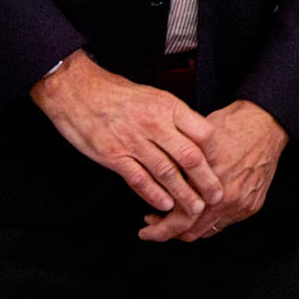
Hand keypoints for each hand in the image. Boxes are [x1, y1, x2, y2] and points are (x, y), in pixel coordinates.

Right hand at [30, 49, 221, 215]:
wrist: (78, 91)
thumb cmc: (118, 93)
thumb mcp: (154, 96)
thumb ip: (174, 116)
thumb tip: (196, 136)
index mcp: (168, 107)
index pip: (203, 132)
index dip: (214, 153)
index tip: (220, 166)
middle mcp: (154, 124)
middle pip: (189, 156)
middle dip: (205, 180)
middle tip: (217, 195)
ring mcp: (133, 141)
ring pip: (166, 172)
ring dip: (183, 194)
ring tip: (195, 208)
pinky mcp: (112, 156)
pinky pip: (138, 179)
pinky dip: (153, 194)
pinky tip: (164, 205)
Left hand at [140, 100, 288, 241]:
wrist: (266, 123)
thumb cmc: (231, 126)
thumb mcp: (194, 142)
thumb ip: (176, 169)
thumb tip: (153, 185)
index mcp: (211, 184)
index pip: (179, 221)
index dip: (158, 229)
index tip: (146, 228)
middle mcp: (228, 199)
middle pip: (192, 232)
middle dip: (169, 232)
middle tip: (154, 226)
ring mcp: (242, 205)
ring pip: (208, 230)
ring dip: (190, 226)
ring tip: (175, 215)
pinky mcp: (252, 205)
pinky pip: (225, 222)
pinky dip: (210, 219)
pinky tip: (200, 207)